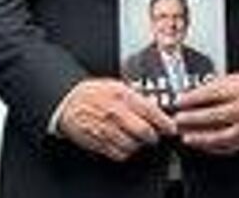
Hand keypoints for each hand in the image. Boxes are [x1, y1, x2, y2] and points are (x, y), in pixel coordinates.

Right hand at [57, 78, 176, 161]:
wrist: (68, 102)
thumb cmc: (92, 93)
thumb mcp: (115, 85)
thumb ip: (136, 96)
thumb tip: (155, 104)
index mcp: (121, 95)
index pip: (150, 111)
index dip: (165, 122)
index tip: (170, 127)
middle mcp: (115, 113)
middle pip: (144, 131)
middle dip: (154, 136)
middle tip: (155, 135)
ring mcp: (106, 129)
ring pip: (133, 145)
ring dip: (139, 144)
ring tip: (137, 139)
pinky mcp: (98, 142)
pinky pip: (119, 154)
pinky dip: (126, 152)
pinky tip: (124, 144)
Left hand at [173, 72, 238, 154]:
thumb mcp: (232, 78)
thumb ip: (212, 86)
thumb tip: (190, 94)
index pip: (212, 94)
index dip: (193, 98)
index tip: (179, 101)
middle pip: (214, 116)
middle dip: (193, 119)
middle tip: (178, 120)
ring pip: (221, 136)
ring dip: (200, 138)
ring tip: (186, 136)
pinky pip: (228, 146)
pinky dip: (212, 147)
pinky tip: (201, 144)